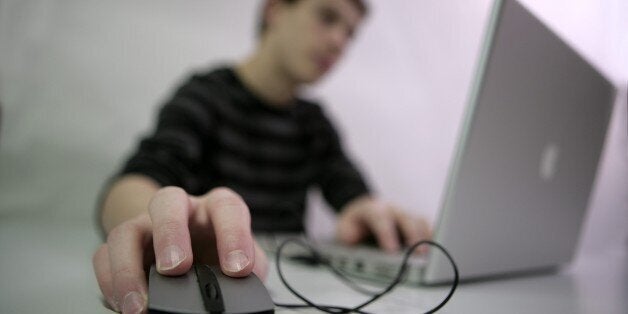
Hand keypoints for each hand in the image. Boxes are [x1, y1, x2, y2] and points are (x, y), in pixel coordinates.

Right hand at [92, 187, 267, 313]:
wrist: (196, 251)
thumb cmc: (222, 254)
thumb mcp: (244, 263)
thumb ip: (246, 277)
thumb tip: (239, 299)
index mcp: (216, 208)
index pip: (226, 209)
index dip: (234, 236)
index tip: (238, 270)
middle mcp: (180, 209)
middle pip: (168, 201)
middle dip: (170, 234)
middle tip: (176, 269)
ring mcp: (146, 225)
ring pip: (126, 231)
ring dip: (128, 270)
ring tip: (140, 306)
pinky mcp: (122, 247)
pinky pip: (104, 256)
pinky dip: (110, 283)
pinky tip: (124, 305)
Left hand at [336, 195, 431, 251]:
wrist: (358, 210)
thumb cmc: (352, 223)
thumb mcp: (342, 230)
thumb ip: (349, 238)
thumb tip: (358, 249)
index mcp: (371, 209)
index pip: (380, 218)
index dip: (387, 234)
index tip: (392, 250)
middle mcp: (391, 209)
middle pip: (405, 218)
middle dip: (412, 235)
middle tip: (418, 254)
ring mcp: (403, 213)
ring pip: (418, 220)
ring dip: (424, 236)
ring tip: (429, 254)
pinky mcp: (412, 221)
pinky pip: (424, 226)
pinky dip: (430, 237)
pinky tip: (434, 249)